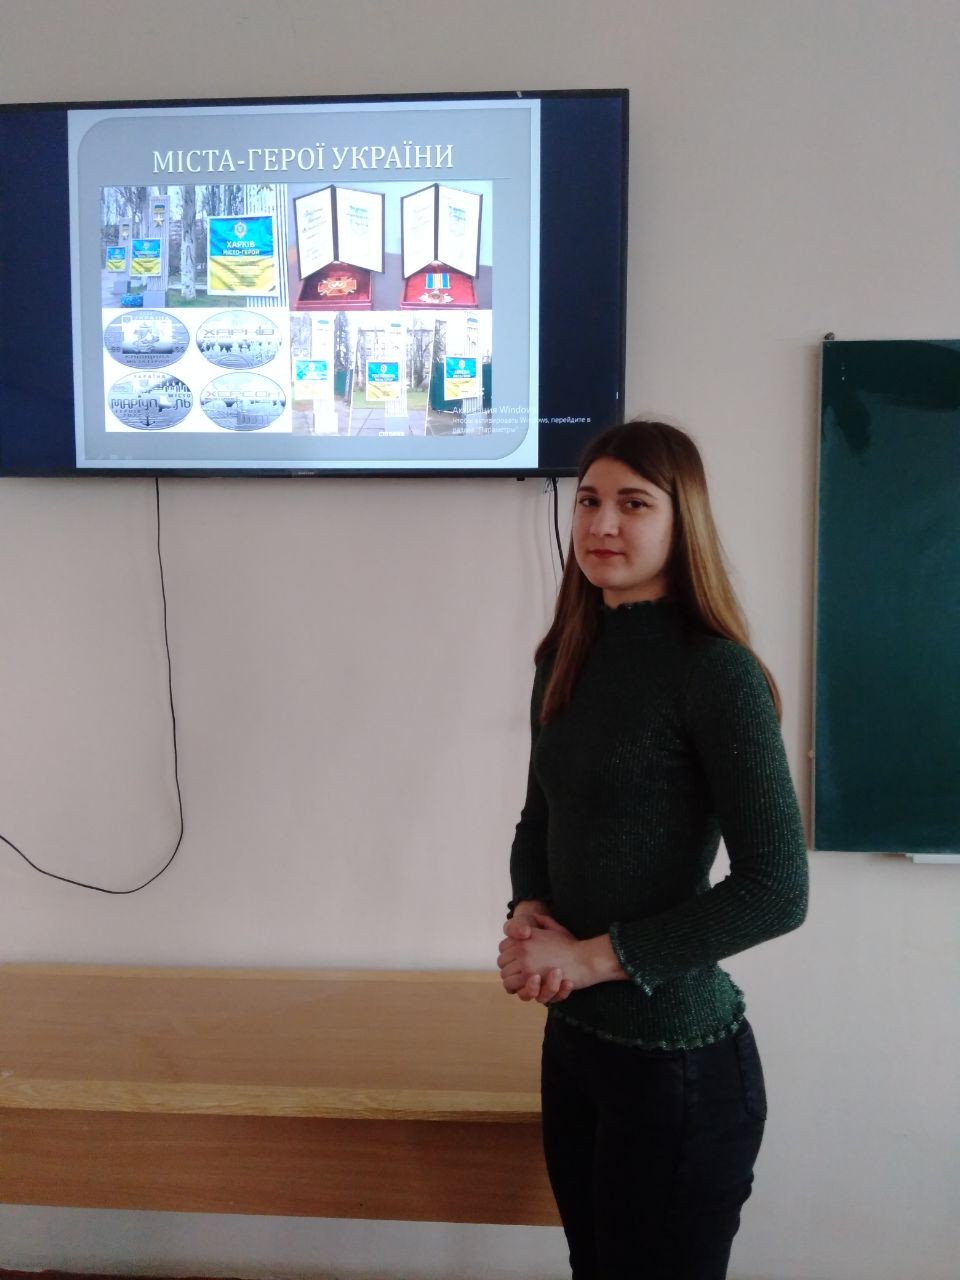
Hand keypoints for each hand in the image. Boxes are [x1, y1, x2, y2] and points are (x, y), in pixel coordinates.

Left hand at [499, 914, 627, 999]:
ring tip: (525, 981)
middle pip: (502, 962)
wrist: (584, 958)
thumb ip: (541, 922)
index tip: (517, 960)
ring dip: (513, 981)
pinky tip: (528, 987)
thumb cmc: (571, 945)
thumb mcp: (554, 928)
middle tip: (521, 973)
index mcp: (525, 937)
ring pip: (506, 976)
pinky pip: (514, 987)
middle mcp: (522, 948)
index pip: (503, 947)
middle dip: (509, 968)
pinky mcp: (531, 979)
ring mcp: (525, 964)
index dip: (509, 955)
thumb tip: (529, 925)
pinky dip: (518, 989)